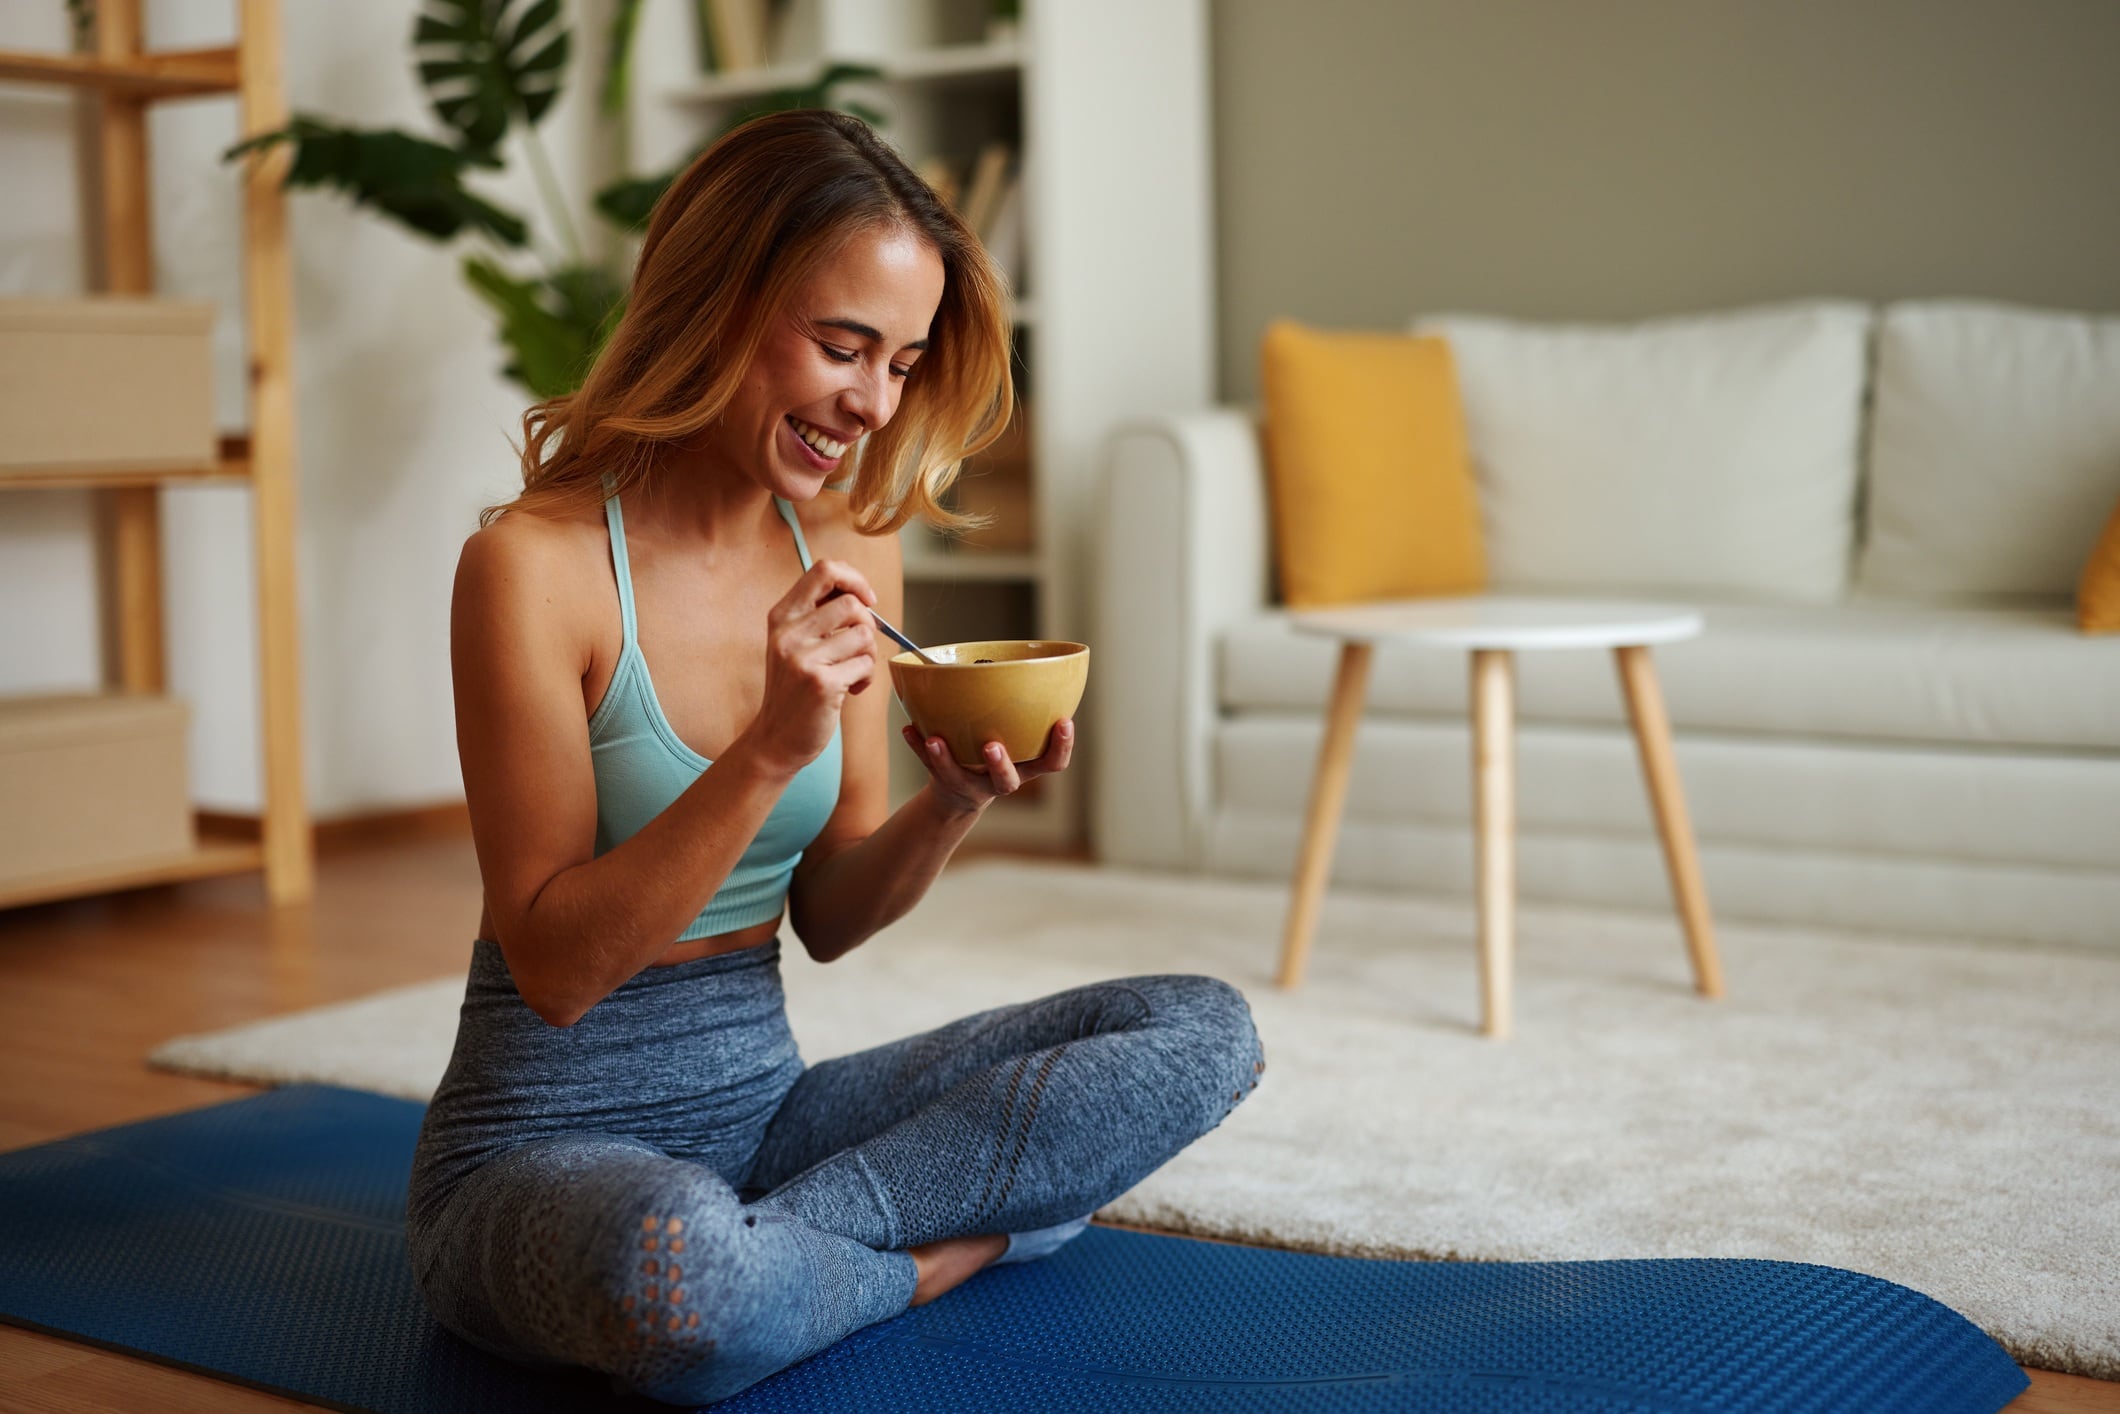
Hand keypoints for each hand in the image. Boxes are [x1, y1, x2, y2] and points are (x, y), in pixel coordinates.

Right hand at [739, 559, 877, 775]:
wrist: (775, 739)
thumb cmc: (794, 689)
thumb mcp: (794, 643)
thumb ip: (818, 615)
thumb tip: (860, 592)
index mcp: (782, 616)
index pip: (824, 570)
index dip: (854, 579)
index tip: (866, 600)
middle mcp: (788, 633)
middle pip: (851, 603)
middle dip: (868, 625)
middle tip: (858, 648)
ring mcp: (802, 658)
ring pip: (864, 635)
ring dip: (868, 655)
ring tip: (852, 672)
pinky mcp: (821, 683)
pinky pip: (865, 665)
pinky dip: (866, 678)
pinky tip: (850, 690)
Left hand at [903, 717, 1075, 814]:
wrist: (960, 794)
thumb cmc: (992, 752)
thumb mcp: (1014, 737)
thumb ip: (1018, 711)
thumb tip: (1017, 658)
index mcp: (1025, 765)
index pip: (1052, 762)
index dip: (1062, 746)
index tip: (1064, 721)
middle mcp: (1001, 779)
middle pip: (1007, 780)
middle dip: (1000, 765)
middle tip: (991, 746)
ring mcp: (971, 786)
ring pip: (959, 777)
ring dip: (946, 759)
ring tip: (935, 739)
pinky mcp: (944, 783)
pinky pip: (928, 765)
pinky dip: (917, 746)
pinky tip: (909, 729)